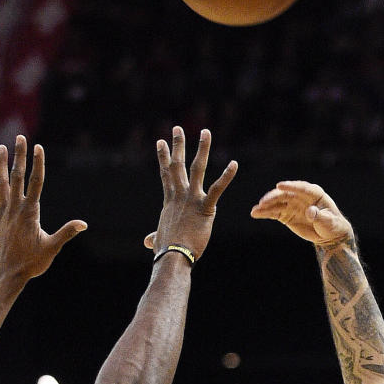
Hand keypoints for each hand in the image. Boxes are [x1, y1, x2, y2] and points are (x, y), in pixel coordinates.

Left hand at [0, 135, 86, 281]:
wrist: (6, 274)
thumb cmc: (30, 263)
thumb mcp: (51, 248)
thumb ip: (66, 233)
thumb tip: (83, 224)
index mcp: (30, 213)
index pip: (35, 183)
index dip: (37, 164)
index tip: (38, 147)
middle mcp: (14, 209)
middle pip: (17, 177)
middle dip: (19, 156)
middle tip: (20, 137)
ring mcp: (3, 214)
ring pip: (1, 184)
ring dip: (1, 165)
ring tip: (1, 148)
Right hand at [142, 127, 237, 260]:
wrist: (174, 255)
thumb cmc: (167, 250)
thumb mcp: (160, 239)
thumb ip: (155, 237)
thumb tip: (148, 241)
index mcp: (170, 200)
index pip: (166, 174)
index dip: (163, 157)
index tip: (160, 141)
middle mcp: (180, 195)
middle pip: (178, 165)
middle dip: (178, 145)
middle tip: (177, 128)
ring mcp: (192, 199)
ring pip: (198, 168)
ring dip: (202, 148)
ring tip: (206, 132)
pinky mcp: (206, 207)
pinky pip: (218, 189)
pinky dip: (226, 176)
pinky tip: (234, 163)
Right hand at [250, 180, 352, 248]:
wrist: (329, 235)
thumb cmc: (332, 225)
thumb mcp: (329, 222)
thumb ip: (320, 216)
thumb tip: (310, 211)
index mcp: (314, 193)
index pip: (301, 188)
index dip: (290, 186)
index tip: (279, 186)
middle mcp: (301, 196)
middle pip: (285, 194)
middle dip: (273, 197)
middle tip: (262, 202)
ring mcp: (292, 204)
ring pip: (277, 202)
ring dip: (265, 205)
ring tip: (255, 210)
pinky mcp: (286, 213)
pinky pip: (274, 212)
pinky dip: (265, 213)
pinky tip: (255, 214)